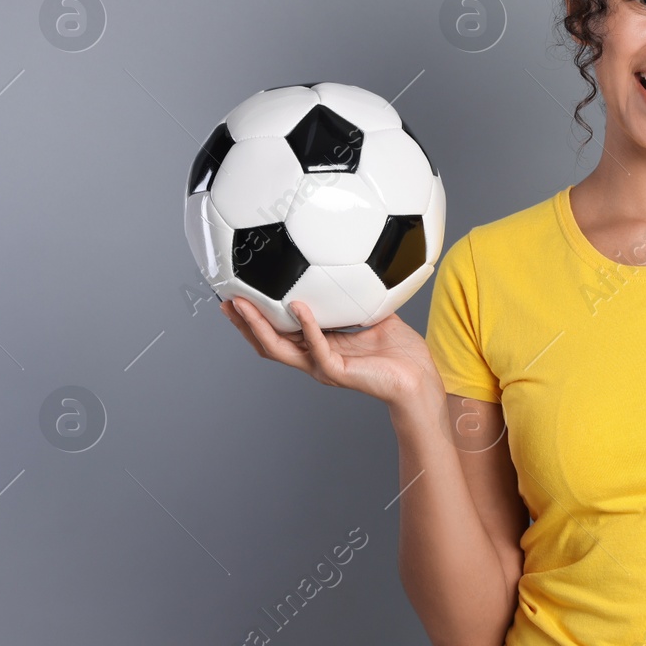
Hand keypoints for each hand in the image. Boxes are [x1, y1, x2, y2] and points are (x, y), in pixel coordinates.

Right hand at [220, 297, 440, 409]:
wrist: (420, 378)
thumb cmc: (401, 351)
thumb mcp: (373, 315)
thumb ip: (357, 296)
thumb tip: (352, 267)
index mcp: (319, 345)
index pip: (279, 333)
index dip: (257, 318)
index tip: (240, 295)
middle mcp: (314, 358)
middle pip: (267, 343)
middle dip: (243, 323)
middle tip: (225, 301)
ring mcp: (322, 366)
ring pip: (279, 349)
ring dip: (258, 326)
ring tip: (243, 305)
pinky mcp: (337, 370)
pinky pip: (316, 347)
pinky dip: (306, 326)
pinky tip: (298, 306)